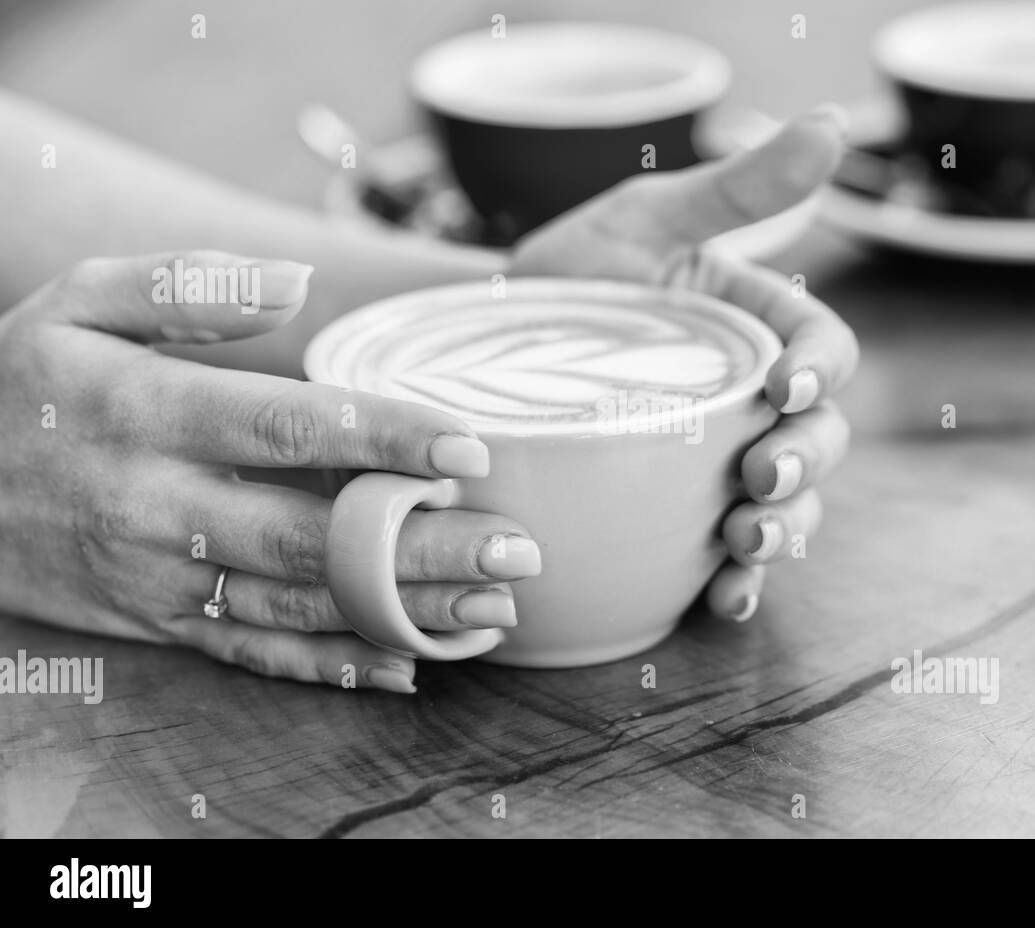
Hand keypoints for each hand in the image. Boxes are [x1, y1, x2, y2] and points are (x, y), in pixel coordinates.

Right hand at [0, 252, 542, 692]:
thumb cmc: (20, 384)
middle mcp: (159, 506)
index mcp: (149, 413)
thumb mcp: (76, 302)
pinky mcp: (157, 622)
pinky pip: (252, 651)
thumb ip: (186, 287)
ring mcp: (159, 577)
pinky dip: (331, 666)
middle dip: (423, 545)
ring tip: (492, 609)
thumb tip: (295, 279)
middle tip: (518, 546)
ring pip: (298, 605)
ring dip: (402, 612)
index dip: (384, 439)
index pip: (288, 428)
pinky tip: (406, 665)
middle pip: (314, 535)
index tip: (468, 448)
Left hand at [511, 108, 857, 620]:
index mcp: (760, 331)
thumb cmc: (573, 270)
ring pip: (785, 505)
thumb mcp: (646, 219)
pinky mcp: (679, 512)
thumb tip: (835, 122)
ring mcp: (718, 462)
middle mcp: (751, 403)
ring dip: (781, 531)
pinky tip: (720, 598)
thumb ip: (738, 189)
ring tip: (745, 545)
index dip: (822, 376)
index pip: (826, 353)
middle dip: (803, 467)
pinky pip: (724, 554)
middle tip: (757, 482)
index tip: (783, 389)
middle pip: (818, 441)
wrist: (487, 340)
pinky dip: (735, 580)